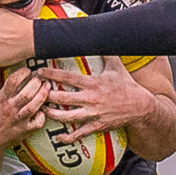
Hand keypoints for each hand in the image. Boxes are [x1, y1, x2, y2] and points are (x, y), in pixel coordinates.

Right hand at [0, 68, 47, 149]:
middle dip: (36, 84)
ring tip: (47, 87)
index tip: (28, 71)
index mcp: (1, 98)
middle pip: (26, 94)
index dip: (22, 73)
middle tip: (40, 79)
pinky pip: (37, 122)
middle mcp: (10, 109)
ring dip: (43, 95)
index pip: (12, 82)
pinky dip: (42, 115)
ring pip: (33, 106)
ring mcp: (18, 120)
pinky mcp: (24, 130)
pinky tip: (43, 108)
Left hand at [37, 58, 154, 142]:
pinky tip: (58, 137)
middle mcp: (90, 99)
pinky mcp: (96, 125)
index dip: (51, 74)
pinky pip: (79, 133)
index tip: (39, 72)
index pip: (67, 77)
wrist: (141, 107)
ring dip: (51, 114)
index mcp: (93, 83)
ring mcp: (92, 113)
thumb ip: (106, 53)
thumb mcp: (117, 67)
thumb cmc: (128, 86)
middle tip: (34, 93)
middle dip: (46, 95)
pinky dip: (68, 137)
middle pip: (61, 98)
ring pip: (66, 116)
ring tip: (41, 111)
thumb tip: (102, 37)